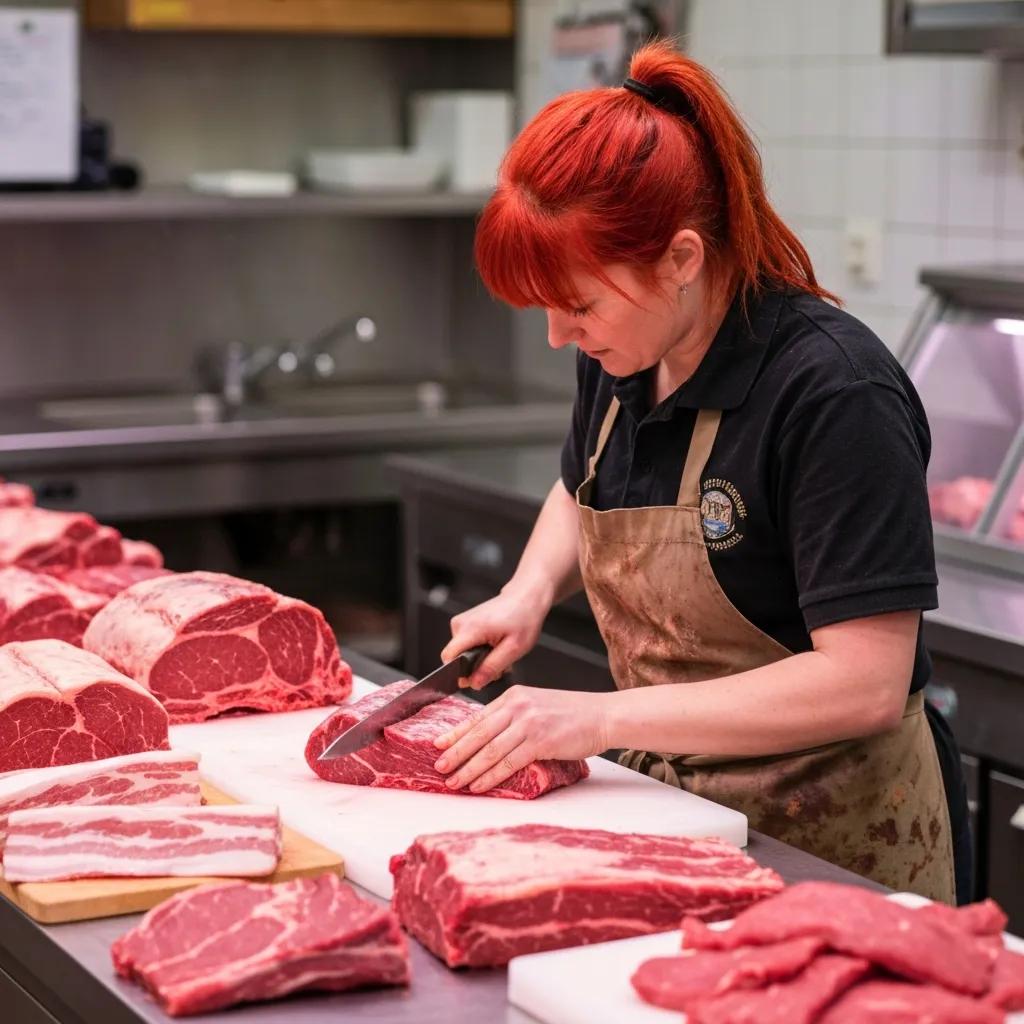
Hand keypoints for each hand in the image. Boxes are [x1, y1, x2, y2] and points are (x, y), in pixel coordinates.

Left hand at [432, 685, 608, 793]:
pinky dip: (491, 776)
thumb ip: (513, 716)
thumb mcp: (537, 705)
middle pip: (478, 734)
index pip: (477, 717)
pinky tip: (479, 785)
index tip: (439, 746)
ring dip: (468, 769)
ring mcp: (528, 723)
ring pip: (489, 750)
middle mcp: (517, 706)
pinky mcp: (540, 741)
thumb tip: (488, 737)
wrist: (602, 715)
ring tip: (454, 781)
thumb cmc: (573, 714)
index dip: (456, 734)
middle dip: (455, 753)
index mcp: (514, 696)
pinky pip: (509, 762)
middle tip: (438, 767)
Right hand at [440, 582, 550, 689]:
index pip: (448, 657)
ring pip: (462, 653)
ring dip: (479, 659)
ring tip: (498, 652)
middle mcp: (461, 624)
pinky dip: (479, 650)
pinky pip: (466, 645)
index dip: (458, 673)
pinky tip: (494, 646)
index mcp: (470, 629)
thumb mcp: (513, 649)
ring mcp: (462, 622)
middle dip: (474, 668)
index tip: (475, 678)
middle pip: (456, 657)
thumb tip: (474, 683)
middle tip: (497, 665)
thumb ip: (491, 667)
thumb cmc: (523, 618)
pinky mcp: (465, 623)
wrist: (525, 597)